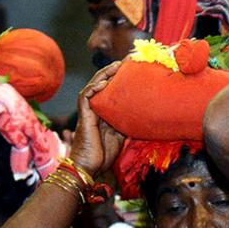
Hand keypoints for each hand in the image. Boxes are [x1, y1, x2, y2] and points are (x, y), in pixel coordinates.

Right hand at [68, 63, 124, 177]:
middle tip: (128, 60)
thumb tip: (144, 116)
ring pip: (94, 86)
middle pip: (103, 83)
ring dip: (104, 75)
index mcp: (105, 111)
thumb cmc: (104, 154)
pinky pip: (86, 98)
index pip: (112, 89)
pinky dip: (93, 89)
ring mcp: (89, 111)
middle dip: (114, 71)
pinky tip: (102, 83)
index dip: (121, 77)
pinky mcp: (84, 117)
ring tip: (116, 65)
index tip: (134, 66)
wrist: (91, 167)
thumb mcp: (121, 135)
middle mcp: (96, 108)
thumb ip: (128, 123)